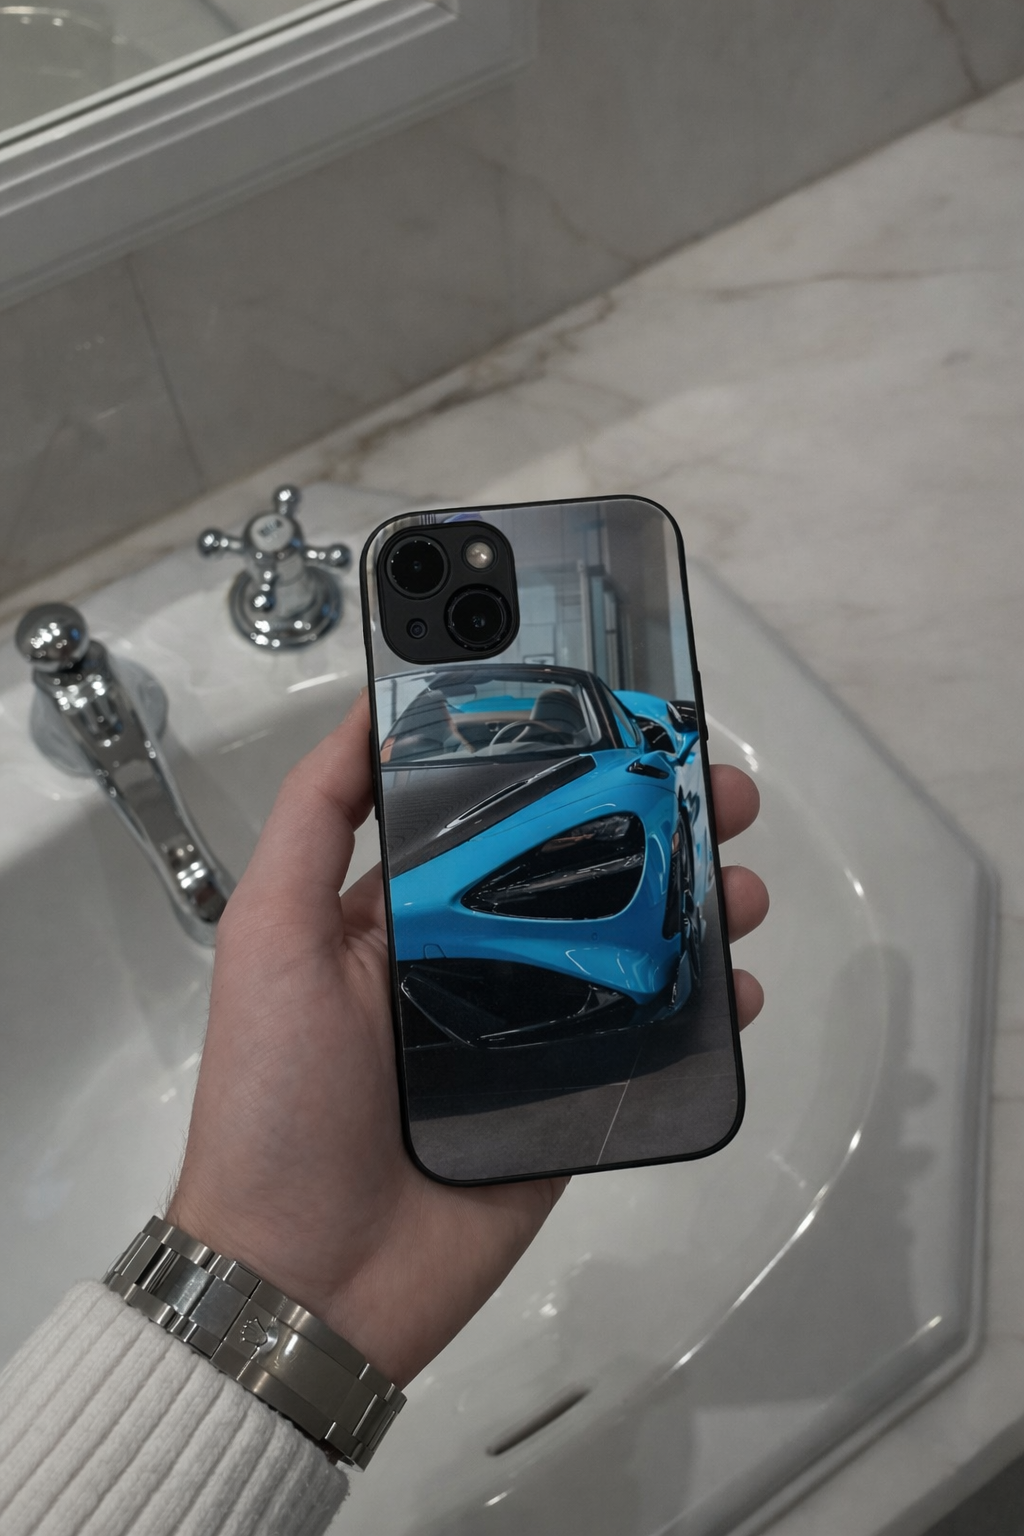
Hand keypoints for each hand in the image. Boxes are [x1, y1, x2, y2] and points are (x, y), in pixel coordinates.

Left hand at [168, 693, 767, 1386]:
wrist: (309, 1276)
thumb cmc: (278, 1093)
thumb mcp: (269, 933)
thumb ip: (315, 820)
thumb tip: (370, 708)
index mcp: (405, 910)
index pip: (497, 814)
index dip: (563, 763)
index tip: (624, 717)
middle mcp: (475, 955)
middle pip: (583, 869)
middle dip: (655, 820)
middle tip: (717, 792)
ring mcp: (532, 1029)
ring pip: (632, 946)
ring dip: (698, 902)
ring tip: (742, 881)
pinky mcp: (573, 1100)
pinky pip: (652, 1041)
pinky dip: (706, 1006)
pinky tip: (739, 981)